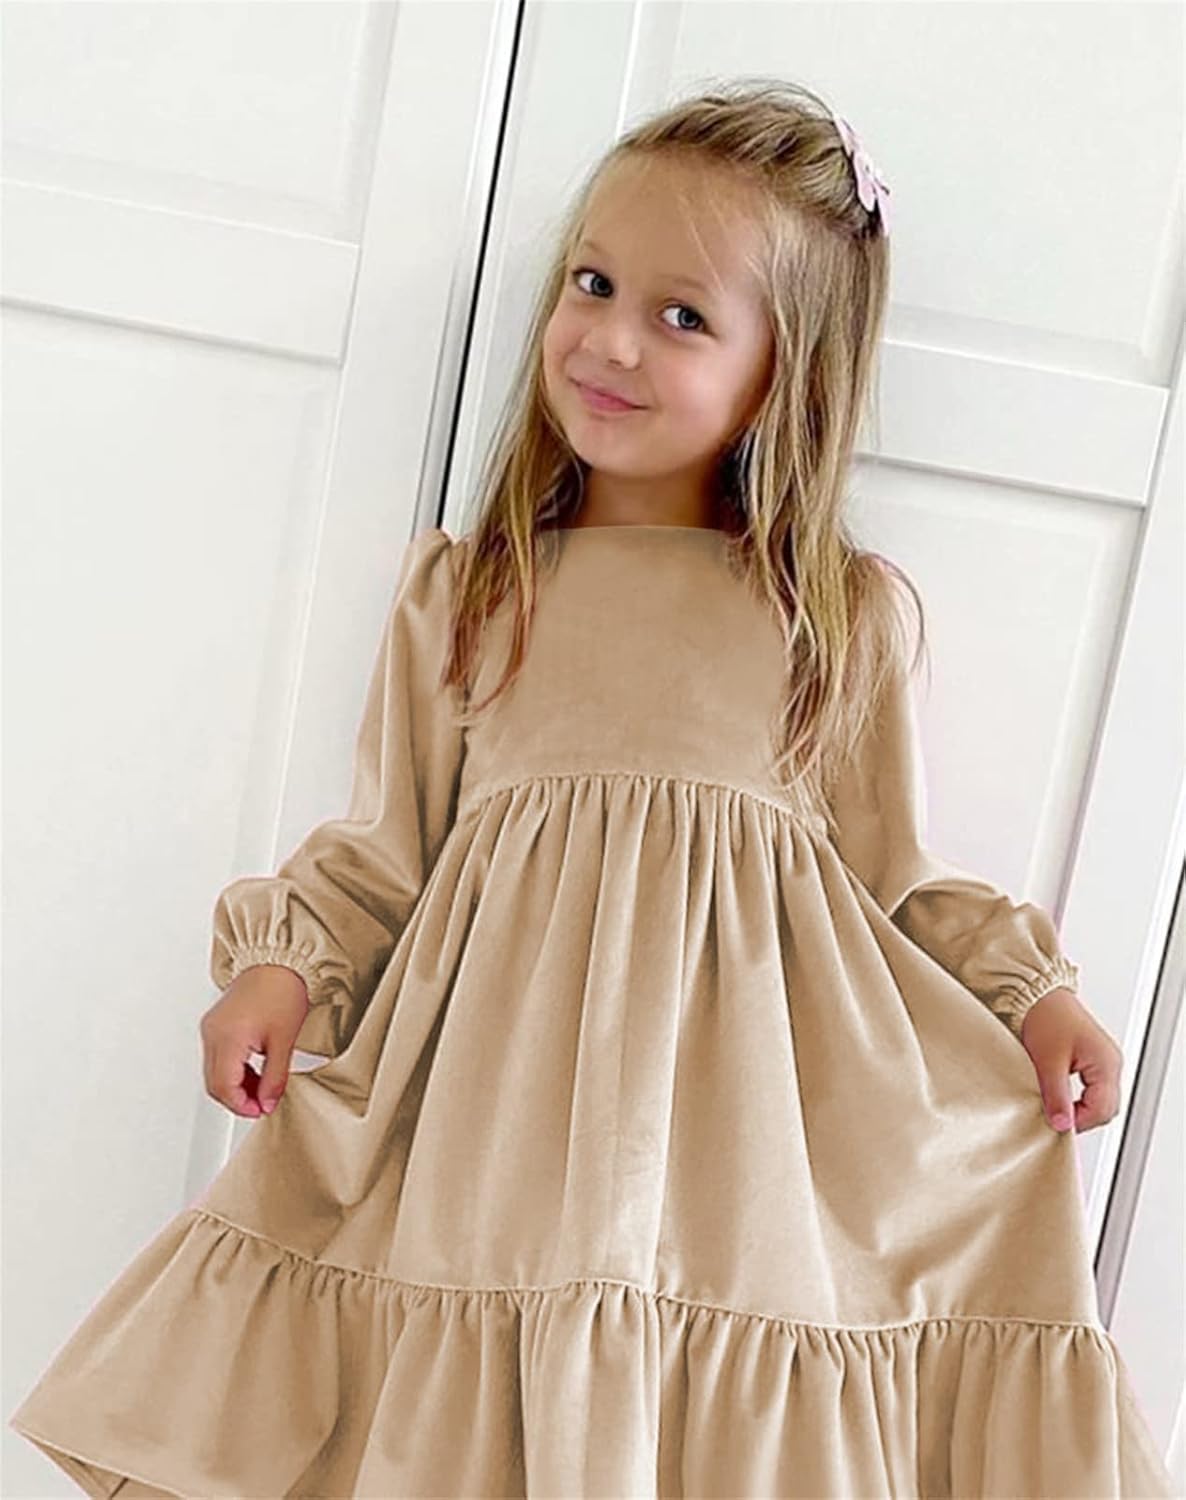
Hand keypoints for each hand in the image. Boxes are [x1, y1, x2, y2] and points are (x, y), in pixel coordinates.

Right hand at [198, 965, 309, 1118]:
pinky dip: (234, 1070)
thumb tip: (268, 1102)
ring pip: (214, 1072)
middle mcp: (212, 1033)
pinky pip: (218, 1057)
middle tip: (262, 1104)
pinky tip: (254, 1073)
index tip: (260, 1110)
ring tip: (262, 1089)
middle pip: (214, 1082)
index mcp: (227, 1037)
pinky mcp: (216, 1023)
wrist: (280, 961)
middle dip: (237, 1099)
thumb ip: (275, 1077)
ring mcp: (211, 1027)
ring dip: (236, 1085)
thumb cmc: (282, 990)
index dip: (241, 1105)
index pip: (224, 1086)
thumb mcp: (284, 1040)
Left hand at [1019, 986, 1122, 1133]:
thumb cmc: (1044, 1017)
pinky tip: (1061, 1095)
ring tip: (1055, 1106)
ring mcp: (1104, 1060)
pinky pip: (1093, 1088)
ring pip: (1100, 1099)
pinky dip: (1079, 1097)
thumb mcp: (1047, 1062)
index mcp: (1105, 1064)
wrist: (1036, 994)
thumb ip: (1056, 1095)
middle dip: (1082, 1117)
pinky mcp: (1093, 1059)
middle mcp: (1110, 1063)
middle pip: (1106, 1108)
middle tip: (1055, 1118)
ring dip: (1080, 1108)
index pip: (1102, 1109)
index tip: (1056, 1124)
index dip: (1079, 1121)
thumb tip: (1062, 1124)